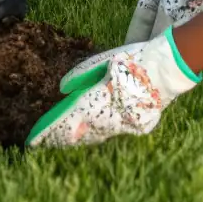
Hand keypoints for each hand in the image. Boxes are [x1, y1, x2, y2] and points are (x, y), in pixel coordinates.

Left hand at [27, 31, 199, 148]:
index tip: (34, 140)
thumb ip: (83, 73)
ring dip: (78, 139)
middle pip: (81, 135)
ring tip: (62, 141)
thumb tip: (63, 87)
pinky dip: (97, 134)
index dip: (50, 130)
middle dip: (61, 139)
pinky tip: (89, 134)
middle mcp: (112, 117)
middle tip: (45, 142)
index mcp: (102, 98)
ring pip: (96, 137)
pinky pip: (111, 133)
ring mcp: (126, 125)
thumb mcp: (107, 59)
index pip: (69, 119)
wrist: (169, 68)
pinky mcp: (137, 127)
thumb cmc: (136, 59)